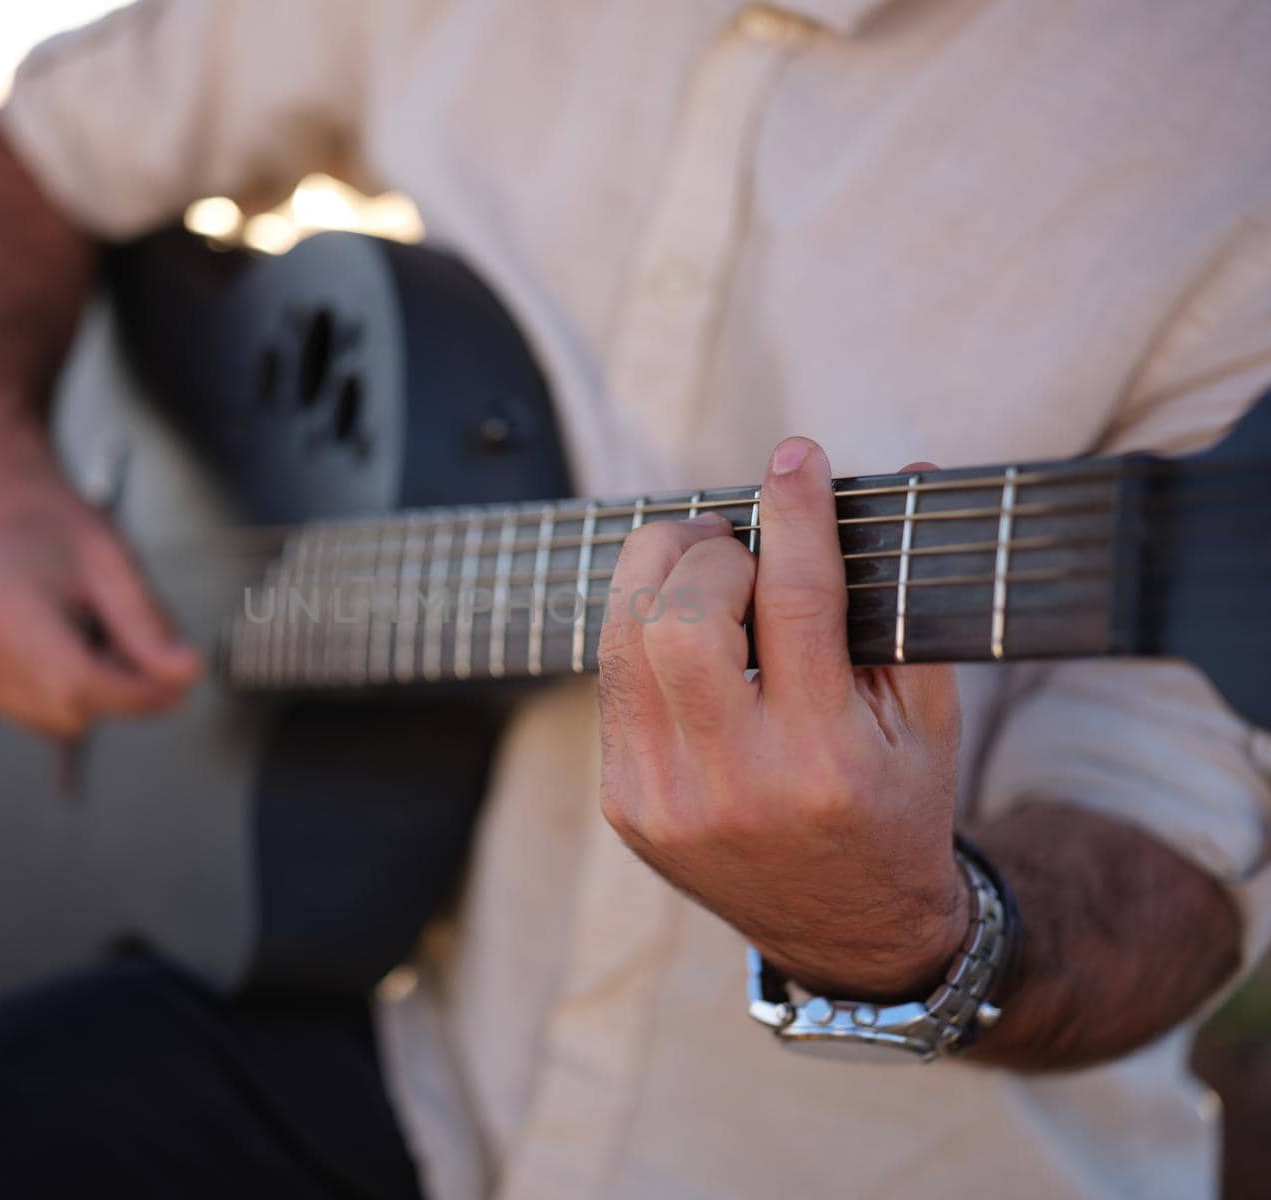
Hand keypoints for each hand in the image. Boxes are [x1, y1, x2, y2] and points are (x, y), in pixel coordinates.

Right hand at [0, 430, 200, 737]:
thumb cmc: (55, 528)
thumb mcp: (114, 562)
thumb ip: (149, 625)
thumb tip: (188, 677)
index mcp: (4, 612)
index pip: (83, 685)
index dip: (142, 693)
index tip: (181, 682)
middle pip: (74, 711)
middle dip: (117, 688)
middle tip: (121, 632)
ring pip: (60, 723)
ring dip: (91, 691)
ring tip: (82, 630)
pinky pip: (40, 715)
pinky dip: (64, 691)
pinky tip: (60, 644)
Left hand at [597, 438, 967, 998]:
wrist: (848, 929)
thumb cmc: (894, 804)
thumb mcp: (927, 718)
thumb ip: (902, 600)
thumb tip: (897, 474)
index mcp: (825, 761)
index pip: (797, 602)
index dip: (796, 513)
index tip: (796, 457)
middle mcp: (735, 785)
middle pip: (680, 617)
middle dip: (707, 550)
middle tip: (735, 538)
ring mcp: (665, 800)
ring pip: (622, 641)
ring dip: (656, 576)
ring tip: (700, 562)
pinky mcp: (625, 805)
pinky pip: (611, 684)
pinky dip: (639, 633)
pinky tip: (676, 623)